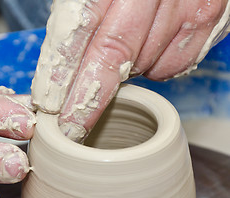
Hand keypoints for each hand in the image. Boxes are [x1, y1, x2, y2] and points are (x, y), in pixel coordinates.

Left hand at [31, 0, 228, 141]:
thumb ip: (84, 19)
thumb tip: (62, 70)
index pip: (78, 32)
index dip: (62, 73)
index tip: (51, 104)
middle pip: (112, 54)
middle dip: (89, 96)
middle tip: (73, 124)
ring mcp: (183, 5)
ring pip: (143, 63)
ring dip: (126, 72)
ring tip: (124, 55)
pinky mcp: (208, 19)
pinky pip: (174, 65)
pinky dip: (156, 68)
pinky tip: (149, 51)